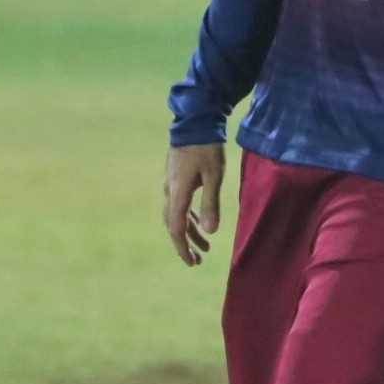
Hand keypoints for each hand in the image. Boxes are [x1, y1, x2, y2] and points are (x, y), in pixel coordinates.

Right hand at [162, 143, 225, 266]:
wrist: (194, 121)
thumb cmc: (207, 148)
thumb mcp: (214, 176)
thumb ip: (211, 204)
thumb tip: (210, 232)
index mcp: (177, 192)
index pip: (176, 228)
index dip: (182, 247)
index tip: (191, 262)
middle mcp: (169, 190)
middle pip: (173, 224)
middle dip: (185, 244)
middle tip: (198, 260)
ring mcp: (170, 184)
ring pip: (175, 214)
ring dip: (188, 231)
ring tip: (205, 246)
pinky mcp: (174, 177)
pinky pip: (177, 204)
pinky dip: (187, 217)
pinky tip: (198, 222)